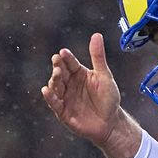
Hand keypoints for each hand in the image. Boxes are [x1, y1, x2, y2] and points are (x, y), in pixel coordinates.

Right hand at [42, 33, 139, 157]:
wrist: (111, 122)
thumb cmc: (108, 99)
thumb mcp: (104, 76)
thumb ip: (98, 57)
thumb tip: (96, 35)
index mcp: (79, 73)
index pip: (70, 63)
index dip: (66, 58)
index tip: (63, 52)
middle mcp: (69, 84)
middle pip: (61, 73)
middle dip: (58, 67)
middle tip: (57, 61)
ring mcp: (65, 97)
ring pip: (55, 86)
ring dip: (54, 80)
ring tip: (57, 74)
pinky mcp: (63, 111)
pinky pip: (54, 103)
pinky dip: (50, 97)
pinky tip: (46, 90)